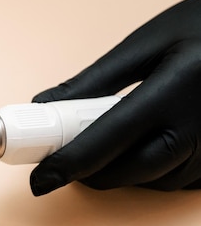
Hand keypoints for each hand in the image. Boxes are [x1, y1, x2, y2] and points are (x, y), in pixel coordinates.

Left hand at [30, 0, 200, 195]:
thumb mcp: (146, 43)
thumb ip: (93, 80)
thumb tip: (46, 106)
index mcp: (173, 92)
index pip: (106, 141)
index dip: (67, 165)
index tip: (40, 179)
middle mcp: (199, 129)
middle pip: (128, 172)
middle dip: (89, 172)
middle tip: (65, 157)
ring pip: (153, 182)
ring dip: (118, 173)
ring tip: (102, 146)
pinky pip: (178, 181)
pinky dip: (150, 173)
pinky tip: (141, 148)